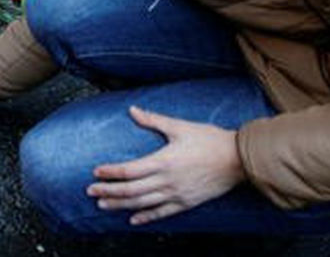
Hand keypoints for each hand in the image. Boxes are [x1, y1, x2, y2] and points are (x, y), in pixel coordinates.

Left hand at [87, 106, 244, 224]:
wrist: (238, 159)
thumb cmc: (210, 140)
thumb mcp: (180, 127)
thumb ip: (153, 120)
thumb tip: (132, 110)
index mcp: (163, 161)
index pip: (129, 170)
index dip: (110, 172)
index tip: (96, 172)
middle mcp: (167, 181)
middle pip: (131, 190)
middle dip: (109, 191)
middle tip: (91, 191)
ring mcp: (177, 194)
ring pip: (142, 203)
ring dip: (121, 205)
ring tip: (104, 205)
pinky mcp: (186, 203)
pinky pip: (162, 213)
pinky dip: (146, 217)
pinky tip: (133, 219)